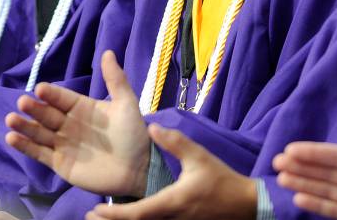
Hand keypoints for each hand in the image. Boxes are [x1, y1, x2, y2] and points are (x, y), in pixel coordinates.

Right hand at [5, 50, 149, 197]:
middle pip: (47, 114)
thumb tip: (108, 51)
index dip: (52, 94)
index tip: (40, 88)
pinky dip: (26, 146)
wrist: (139, 169)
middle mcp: (68, 123)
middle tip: (22, 102)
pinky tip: (12, 138)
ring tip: (11, 119)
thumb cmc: (133, 134)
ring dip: (25, 126)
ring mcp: (62, 143)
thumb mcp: (126, 103)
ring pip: (39, 132)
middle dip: (34, 108)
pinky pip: (39, 153)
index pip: (62, 98)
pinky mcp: (59, 163)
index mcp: (81, 107)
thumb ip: (115, 79)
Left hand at [86, 123, 257, 219]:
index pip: (137, 213)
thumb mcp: (199, 156)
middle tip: (91, 216)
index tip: (95, 210)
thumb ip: (175, 142)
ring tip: (103, 218)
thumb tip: (151, 127)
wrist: (245, 205)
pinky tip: (131, 217)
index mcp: (172, 203)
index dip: (114, 214)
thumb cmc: (221, 180)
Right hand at [273, 117, 336, 219]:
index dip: (315, 152)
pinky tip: (300, 197)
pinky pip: (335, 211)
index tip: (291, 148)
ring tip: (281, 178)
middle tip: (276, 161)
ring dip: (304, 183)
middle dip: (302, 166)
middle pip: (327, 172)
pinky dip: (318, 205)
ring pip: (326, 190)